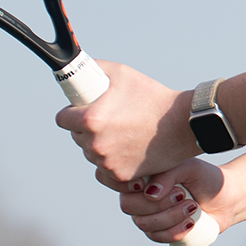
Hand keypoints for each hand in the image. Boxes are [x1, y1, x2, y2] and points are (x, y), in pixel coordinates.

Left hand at [54, 59, 196, 182]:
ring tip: (123, 132)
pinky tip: (128, 147)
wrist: (183, 123)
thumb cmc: (153, 97)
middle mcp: (95, 144)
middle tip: (109, 119)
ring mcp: (108, 163)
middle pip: (76, 137)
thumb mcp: (122, 73)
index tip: (82, 110)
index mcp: (90, 119)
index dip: (71, 112)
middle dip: (87, 129)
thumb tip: (79, 70)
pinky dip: (114, 160)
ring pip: (91, 153)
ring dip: (100, 145)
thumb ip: (95, 69)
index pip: (62, 119)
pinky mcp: (121, 176)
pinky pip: (106, 168)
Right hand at [113, 158, 231, 245]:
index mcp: (142, 175)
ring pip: (144, 224)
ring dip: (171, 216)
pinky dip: (175, 231)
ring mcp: (147, 216)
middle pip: (129, 206)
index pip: (119, 182)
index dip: (129, 187)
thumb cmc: (205, 177)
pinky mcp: (160, 232)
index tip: (149, 184)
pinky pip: (158, 237)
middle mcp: (139, 196)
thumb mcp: (188, 167)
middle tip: (182, 194)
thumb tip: (150, 194)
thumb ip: (167, 175)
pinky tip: (191, 222)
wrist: (225, 197)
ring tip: (193, 206)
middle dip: (158, 203)